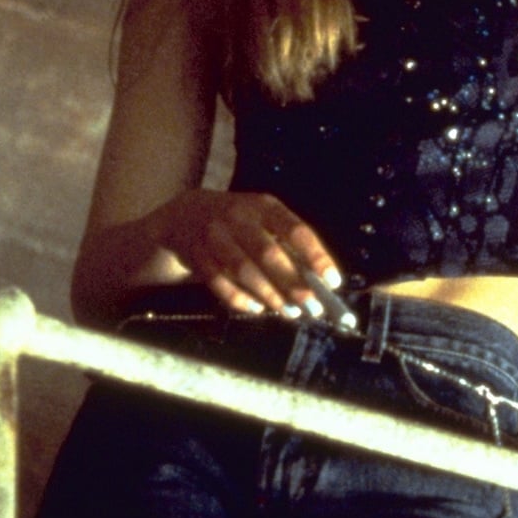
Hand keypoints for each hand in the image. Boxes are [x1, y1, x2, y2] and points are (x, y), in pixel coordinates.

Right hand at [154, 188, 341, 319]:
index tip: (333, 281)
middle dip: (293, 283)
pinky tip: (257, 308)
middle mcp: (238, 218)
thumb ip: (287, 241)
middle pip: (269, 254)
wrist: (185, 214)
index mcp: (264, 206)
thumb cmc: (240, 219)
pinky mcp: (196, 256)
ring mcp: (214, 236)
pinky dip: (239, 298)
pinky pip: (219, 283)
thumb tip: (316, 277)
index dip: (316, 257)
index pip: (297, 231)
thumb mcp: (264, 216)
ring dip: (269, 295)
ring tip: (289, 311)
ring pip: (244, 271)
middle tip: (312, 305)